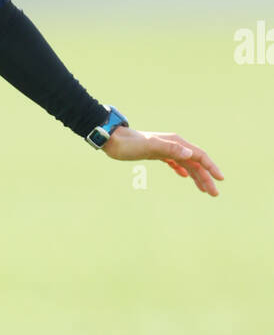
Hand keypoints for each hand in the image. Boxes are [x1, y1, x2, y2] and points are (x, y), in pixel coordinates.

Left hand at [102, 126, 223, 196]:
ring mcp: (166, 149)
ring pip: (187, 164)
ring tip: (204, 190)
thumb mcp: (150, 146)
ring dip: (197, 177)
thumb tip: (190, 154)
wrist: (114, 140)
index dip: (211, 167)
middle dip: (206, 178)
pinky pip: (175, 162)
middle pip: (195, 163)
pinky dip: (182, 170)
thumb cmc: (130, 144)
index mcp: (176, 143)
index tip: (220, 180)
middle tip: (214, 194)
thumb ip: (169, 149)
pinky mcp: (158, 154)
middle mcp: (174, 145)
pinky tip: (184, 177)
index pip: (199, 155)